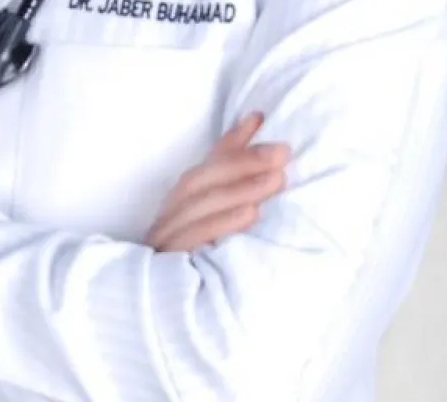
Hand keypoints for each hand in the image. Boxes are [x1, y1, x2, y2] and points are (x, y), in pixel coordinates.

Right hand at [146, 112, 290, 253]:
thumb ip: (231, 170)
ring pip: (198, 206)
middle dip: (243, 163)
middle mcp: (168, 218)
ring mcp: (165, 242)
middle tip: (282, 153)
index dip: (234, 144)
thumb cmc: (198, 263)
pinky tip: (251, 214)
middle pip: (201, 181)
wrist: (166, 325)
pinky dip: (223, 223)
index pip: (206, 167)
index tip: (262, 121)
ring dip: (240, 189)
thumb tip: (255, 121)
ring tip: (276, 179)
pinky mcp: (169, 267)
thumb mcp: (216, 215)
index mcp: (180, 205)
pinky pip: (194, 239)